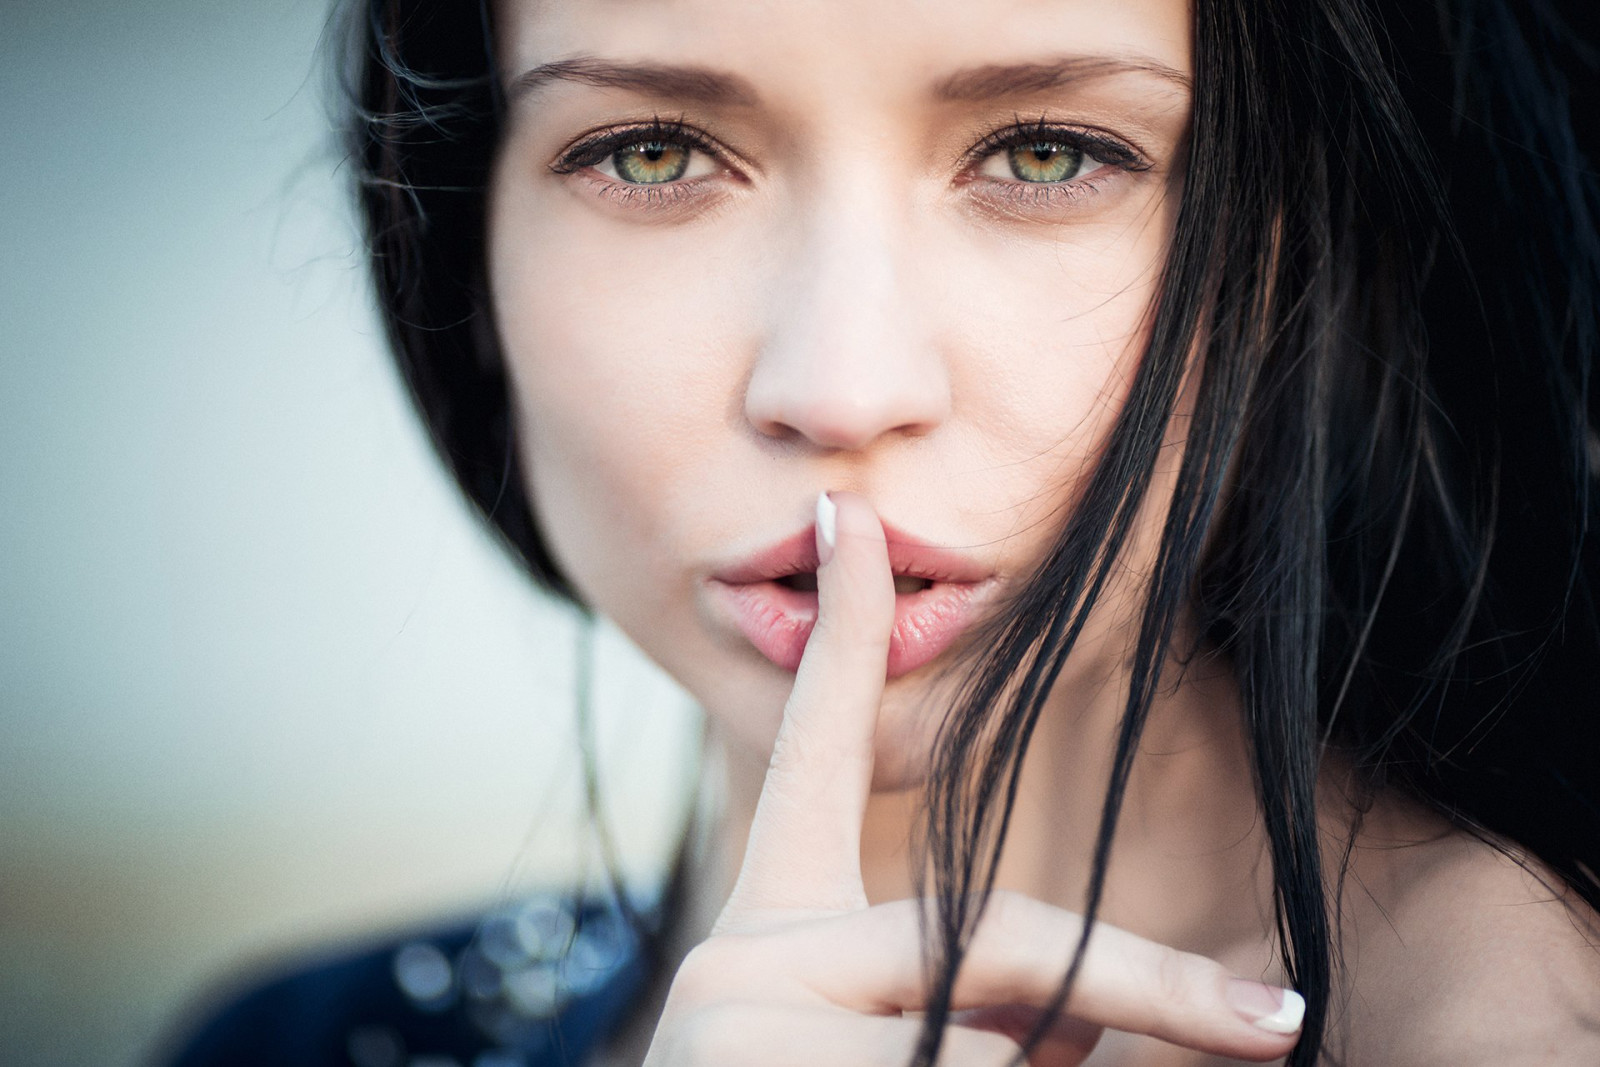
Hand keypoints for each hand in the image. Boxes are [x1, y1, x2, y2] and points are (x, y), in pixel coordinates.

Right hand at [642, 492, 1304, 1065]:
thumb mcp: (899, 1058)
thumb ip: (985, 1007)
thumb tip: (1087, 1007)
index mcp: (768, 931)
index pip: (811, 756)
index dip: (843, 638)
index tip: (843, 518)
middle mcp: (741, 955)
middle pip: (988, 939)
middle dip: (1141, 988)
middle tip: (1279, 1025)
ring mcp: (743, 1023)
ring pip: (989, 1047)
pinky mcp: (757, 1064)